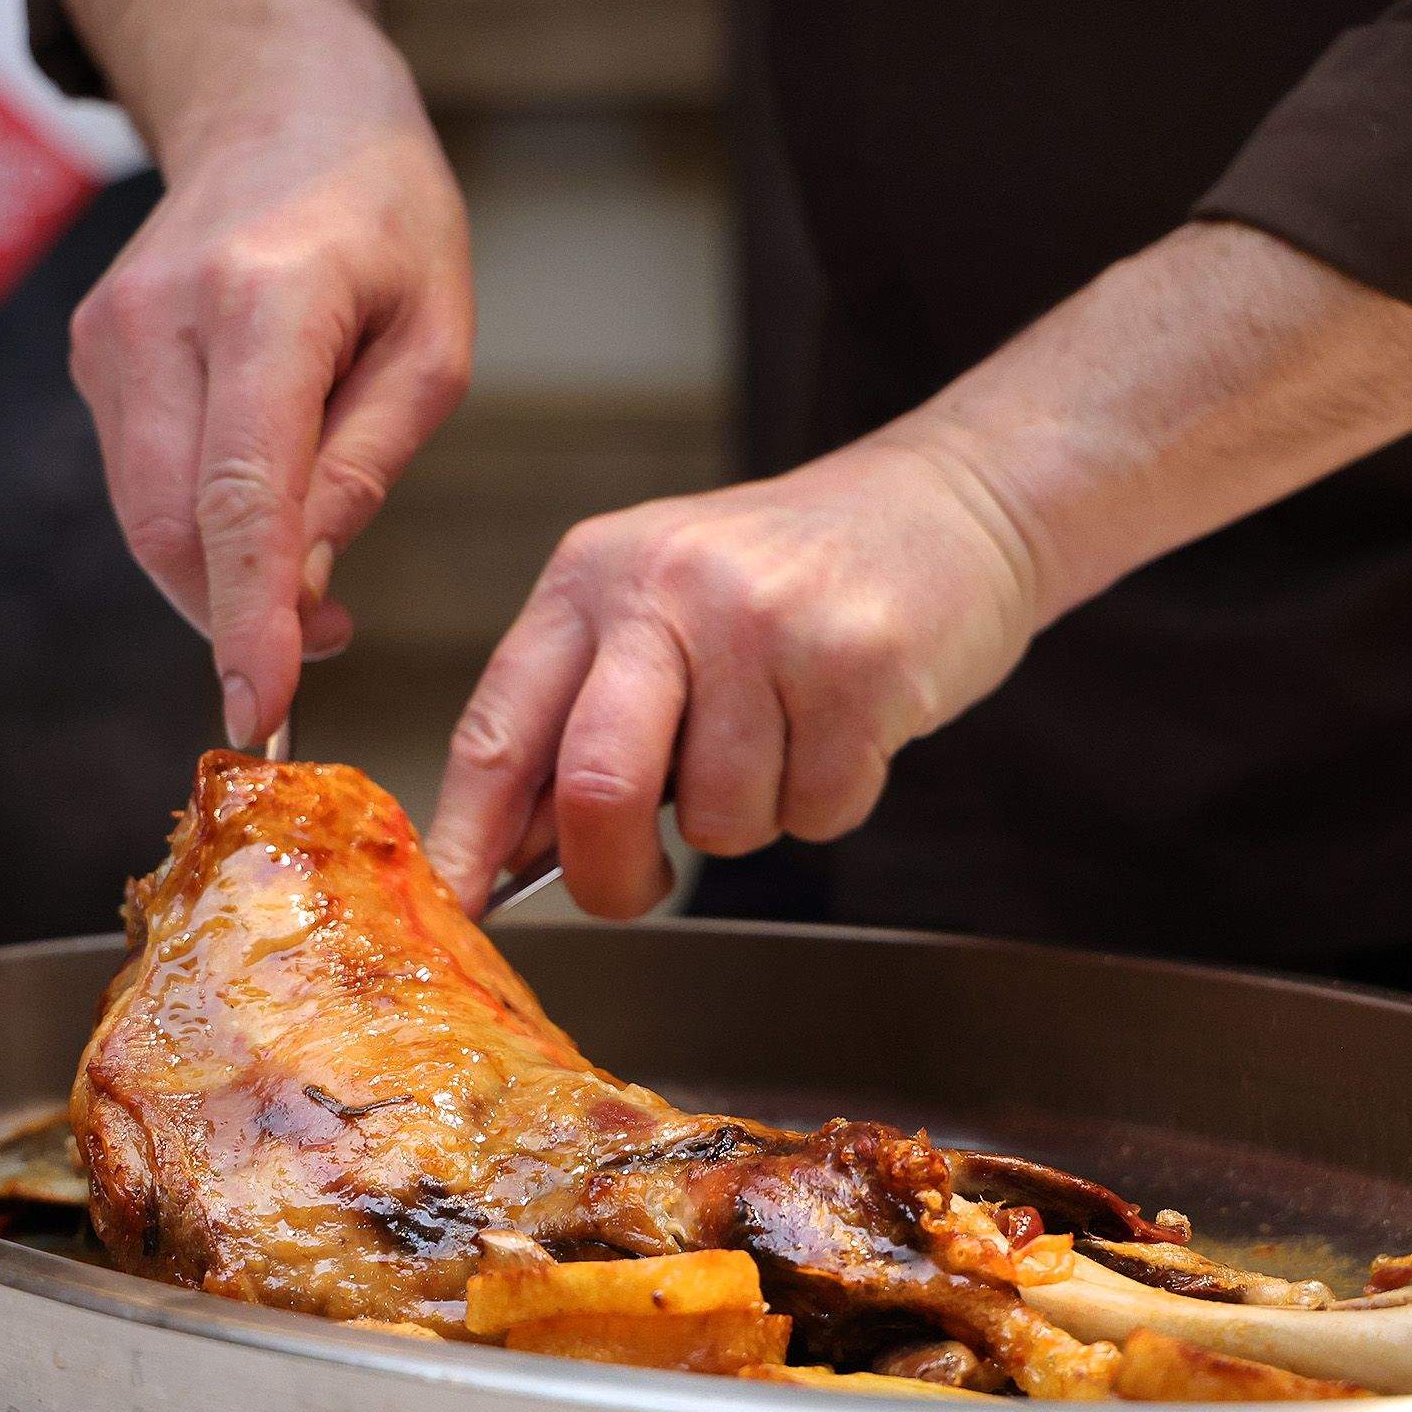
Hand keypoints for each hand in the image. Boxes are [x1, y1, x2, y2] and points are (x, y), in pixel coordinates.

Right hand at [69, 0, 471, 748]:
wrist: (280, 108)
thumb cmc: (386, 222)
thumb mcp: (435, 341)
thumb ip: (369, 463)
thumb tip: (306, 582)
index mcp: (264, 301)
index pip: (240, 493)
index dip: (246, 617)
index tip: (257, 709)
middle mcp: (161, 317)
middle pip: (173, 526)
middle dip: (237, 618)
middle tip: (325, 642)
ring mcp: (109, 334)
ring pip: (144, 519)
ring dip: (217, 583)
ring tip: (308, 587)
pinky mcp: (91, 354)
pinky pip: (140, 482)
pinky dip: (196, 530)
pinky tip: (260, 511)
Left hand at [426, 432, 1043, 918]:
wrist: (953, 501)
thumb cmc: (793, 579)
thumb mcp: (661, 608)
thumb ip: (581, 714)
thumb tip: (508, 851)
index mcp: (593, 576)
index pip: (501, 728)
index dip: (468, 836)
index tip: (458, 910)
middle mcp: (668, 587)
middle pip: (597, 787)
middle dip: (612, 875)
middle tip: (640, 886)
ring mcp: (767, 622)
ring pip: (722, 821)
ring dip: (754, 818)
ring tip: (787, 734)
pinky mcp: (861, 664)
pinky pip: (817, 812)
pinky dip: (830, 801)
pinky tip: (846, 727)